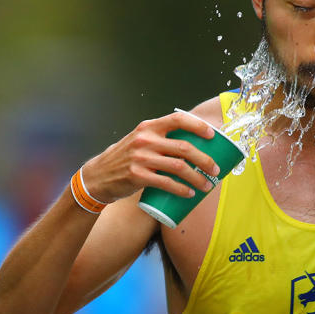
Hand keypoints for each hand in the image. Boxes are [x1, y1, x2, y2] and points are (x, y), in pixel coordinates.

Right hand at [81, 112, 221, 202]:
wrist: (98, 176)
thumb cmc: (125, 158)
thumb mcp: (140, 140)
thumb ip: (160, 138)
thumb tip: (193, 143)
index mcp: (149, 127)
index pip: (178, 119)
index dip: (198, 125)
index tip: (212, 135)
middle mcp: (145, 140)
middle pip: (184, 147)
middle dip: (205, 160)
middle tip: (216, 170)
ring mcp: (140, 157)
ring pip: (179, 167)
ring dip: (197, 177)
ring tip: (207, 185)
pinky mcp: (137, 176)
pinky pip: (166, 183)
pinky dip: (181, 189)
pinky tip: (190, 193)